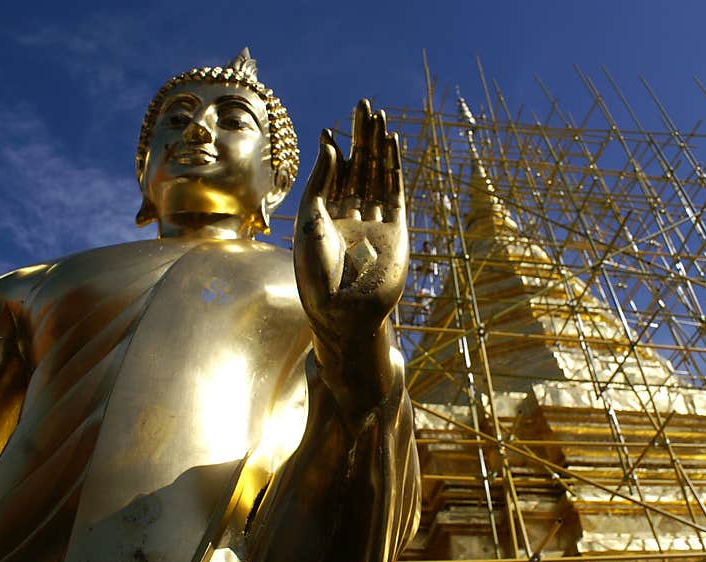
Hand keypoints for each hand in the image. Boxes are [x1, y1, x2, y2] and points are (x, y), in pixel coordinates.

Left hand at [294, 99, 407, 348]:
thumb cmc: (317, 272)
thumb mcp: (309, 219)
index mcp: (325, 220)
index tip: (330, 130)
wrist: (344, 311)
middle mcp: (352, 219)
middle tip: (362, 106)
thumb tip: (330, 146)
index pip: (332, 178)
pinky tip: (391, 142)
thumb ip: (321, 181)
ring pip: (378, 175)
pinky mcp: (396, 229)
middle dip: (360, 139)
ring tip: (378, 116)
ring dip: (378, 146)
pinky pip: (396, 191)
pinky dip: (394, 166)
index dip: (333, 153)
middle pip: (358, 169)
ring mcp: (375, 223)